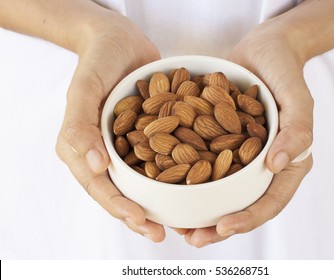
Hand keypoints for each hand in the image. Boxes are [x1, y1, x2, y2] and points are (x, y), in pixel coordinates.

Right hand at [55, 14, 164, 241]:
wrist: (120, 39)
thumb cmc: (97, 60)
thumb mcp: (84, 89)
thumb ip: (81, 127)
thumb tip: (95, 167)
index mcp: (84, 149)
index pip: (101, 187)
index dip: (120, 208)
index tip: (143, 221)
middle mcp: (107, 153)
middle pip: (123, 192)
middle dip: (141, 216)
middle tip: (163, 233)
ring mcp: (129, 146)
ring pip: (143, 182)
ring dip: (159, 204)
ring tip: (181, 223)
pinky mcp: (149, 135)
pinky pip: (160, 159)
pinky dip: (173, 175)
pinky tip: (192, 187)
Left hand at [183, 22, 313, 246]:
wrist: (264, 48)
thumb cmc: (284, 69)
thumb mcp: (297, 96)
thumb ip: (296, 131)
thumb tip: (277, 165)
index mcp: (286, 161)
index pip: (271, 201)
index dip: (248, 219)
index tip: (222, 228)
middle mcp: (263, 164)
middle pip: (243, 204)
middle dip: (218, 226)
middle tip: (193, 238)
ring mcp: (241, 155)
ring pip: (222, 191)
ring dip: (201, 211)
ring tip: (178, 226)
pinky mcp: (222, 142)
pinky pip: (207, 165)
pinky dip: (190, 180)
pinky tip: (168, 187)